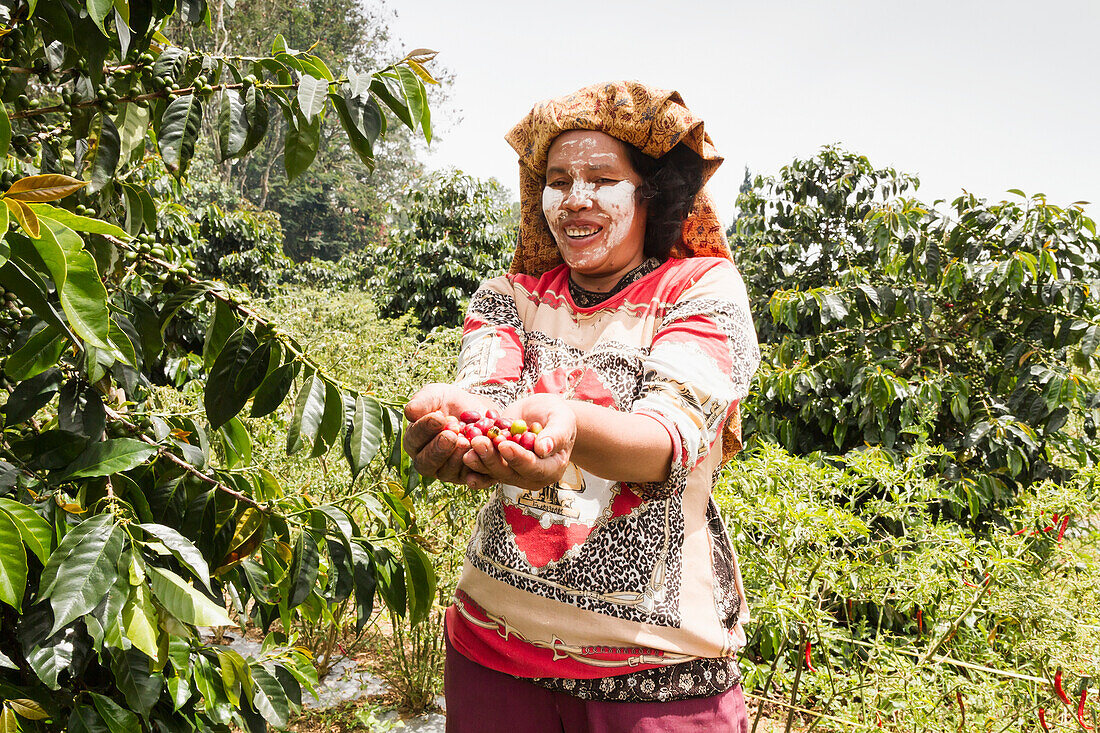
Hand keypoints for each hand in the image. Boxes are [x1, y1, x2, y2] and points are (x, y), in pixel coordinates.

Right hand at [403, 383, 493, 484]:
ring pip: (447, 473)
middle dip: (439, 449)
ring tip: (467, 441)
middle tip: (452, 434)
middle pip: (426, 464)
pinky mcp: (468, 476)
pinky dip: (476, 471)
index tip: (439, 417)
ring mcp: (447, 471)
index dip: (425, 430)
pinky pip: (470, 478)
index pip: (414, 439)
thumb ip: (423, 401)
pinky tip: (481, 457)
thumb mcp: (437, 395)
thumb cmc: (449, 402)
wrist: (477, 411)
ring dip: (456, 459)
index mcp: (415, 441)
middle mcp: (427, 461)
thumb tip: (409, 412)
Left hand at [462, 393, 576, 490]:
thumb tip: (543, 449)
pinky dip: (474, 465)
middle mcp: (531, 476)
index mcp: (551, 468)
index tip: (504, 444)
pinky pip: (485, 470)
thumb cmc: (557, 416)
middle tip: (478, 442)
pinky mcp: (499, 467)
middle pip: (510, 474)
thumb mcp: (562, 420)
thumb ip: (555, 434)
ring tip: (467, 445)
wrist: (543, 415)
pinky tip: (462, 457)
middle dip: (492, 458)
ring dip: (479, 460)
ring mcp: (514, 474)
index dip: (518, 457)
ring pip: (495, 472)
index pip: (534, 467)